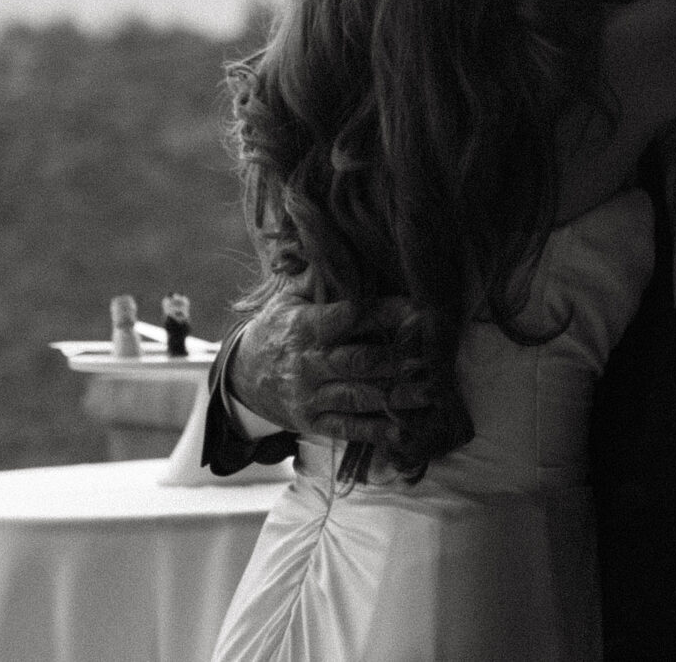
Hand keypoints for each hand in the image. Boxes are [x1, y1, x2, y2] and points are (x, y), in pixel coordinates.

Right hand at [228, 294, 428, 447]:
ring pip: (359, 397)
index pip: (349, 317)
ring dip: (397, 396)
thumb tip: (337, 244)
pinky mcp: (314, 422)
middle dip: (397, 360)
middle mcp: (309, 364)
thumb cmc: (278, 329)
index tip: (419, 309)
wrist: (242, 377)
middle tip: (432, 358)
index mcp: (305, 328)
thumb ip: (316, 278)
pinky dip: (378, 431)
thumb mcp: (287, 299)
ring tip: (430, 393)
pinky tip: (406, 430)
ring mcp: (311, 396)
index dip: (385, 312)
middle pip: (358, 362)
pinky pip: (348, 428)